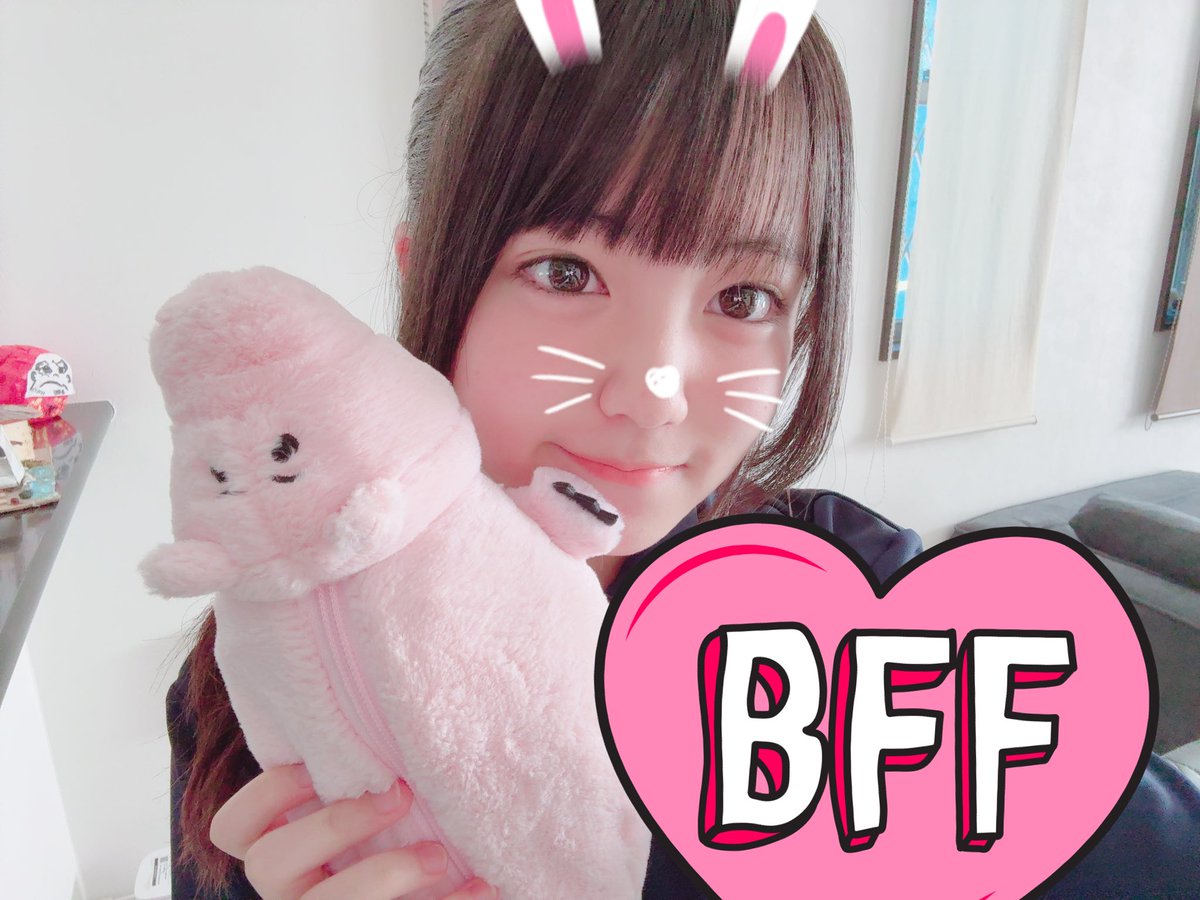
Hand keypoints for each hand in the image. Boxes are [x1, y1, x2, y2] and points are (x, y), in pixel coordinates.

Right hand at [210, 763, 497, 898]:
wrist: (423, 880)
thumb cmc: (396, 830)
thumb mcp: (366, 799)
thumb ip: (353, 772)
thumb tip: (378, 704)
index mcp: (276, 848)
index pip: (231, 829)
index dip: (265, 795)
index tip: (317, 766)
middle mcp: (287, 889)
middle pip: (268, 864)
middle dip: (337, 824)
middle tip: (399, 794)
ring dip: (386, 872)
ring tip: (439, 853)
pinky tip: (482, 884)